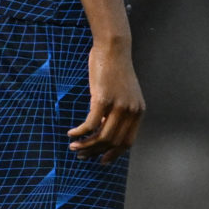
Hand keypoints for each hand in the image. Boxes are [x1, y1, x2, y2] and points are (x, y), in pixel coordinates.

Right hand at [67, 40, 144, 163]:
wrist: (113, 48)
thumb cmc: (113, 67)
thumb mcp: (120, 91)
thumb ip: (116, 109)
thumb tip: (101, 124)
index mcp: (138, 112)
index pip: (127, 142)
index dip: (114, 154)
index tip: (102, 160)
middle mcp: (131, 112)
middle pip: (113, 142)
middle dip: (96, 152)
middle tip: (81, 156)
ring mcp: (118, 106)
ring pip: (101, 136)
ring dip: (86, 145)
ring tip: (73, 147)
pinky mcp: (102, 99)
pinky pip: (90, 123)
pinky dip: (80, 132)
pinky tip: (71, 133)